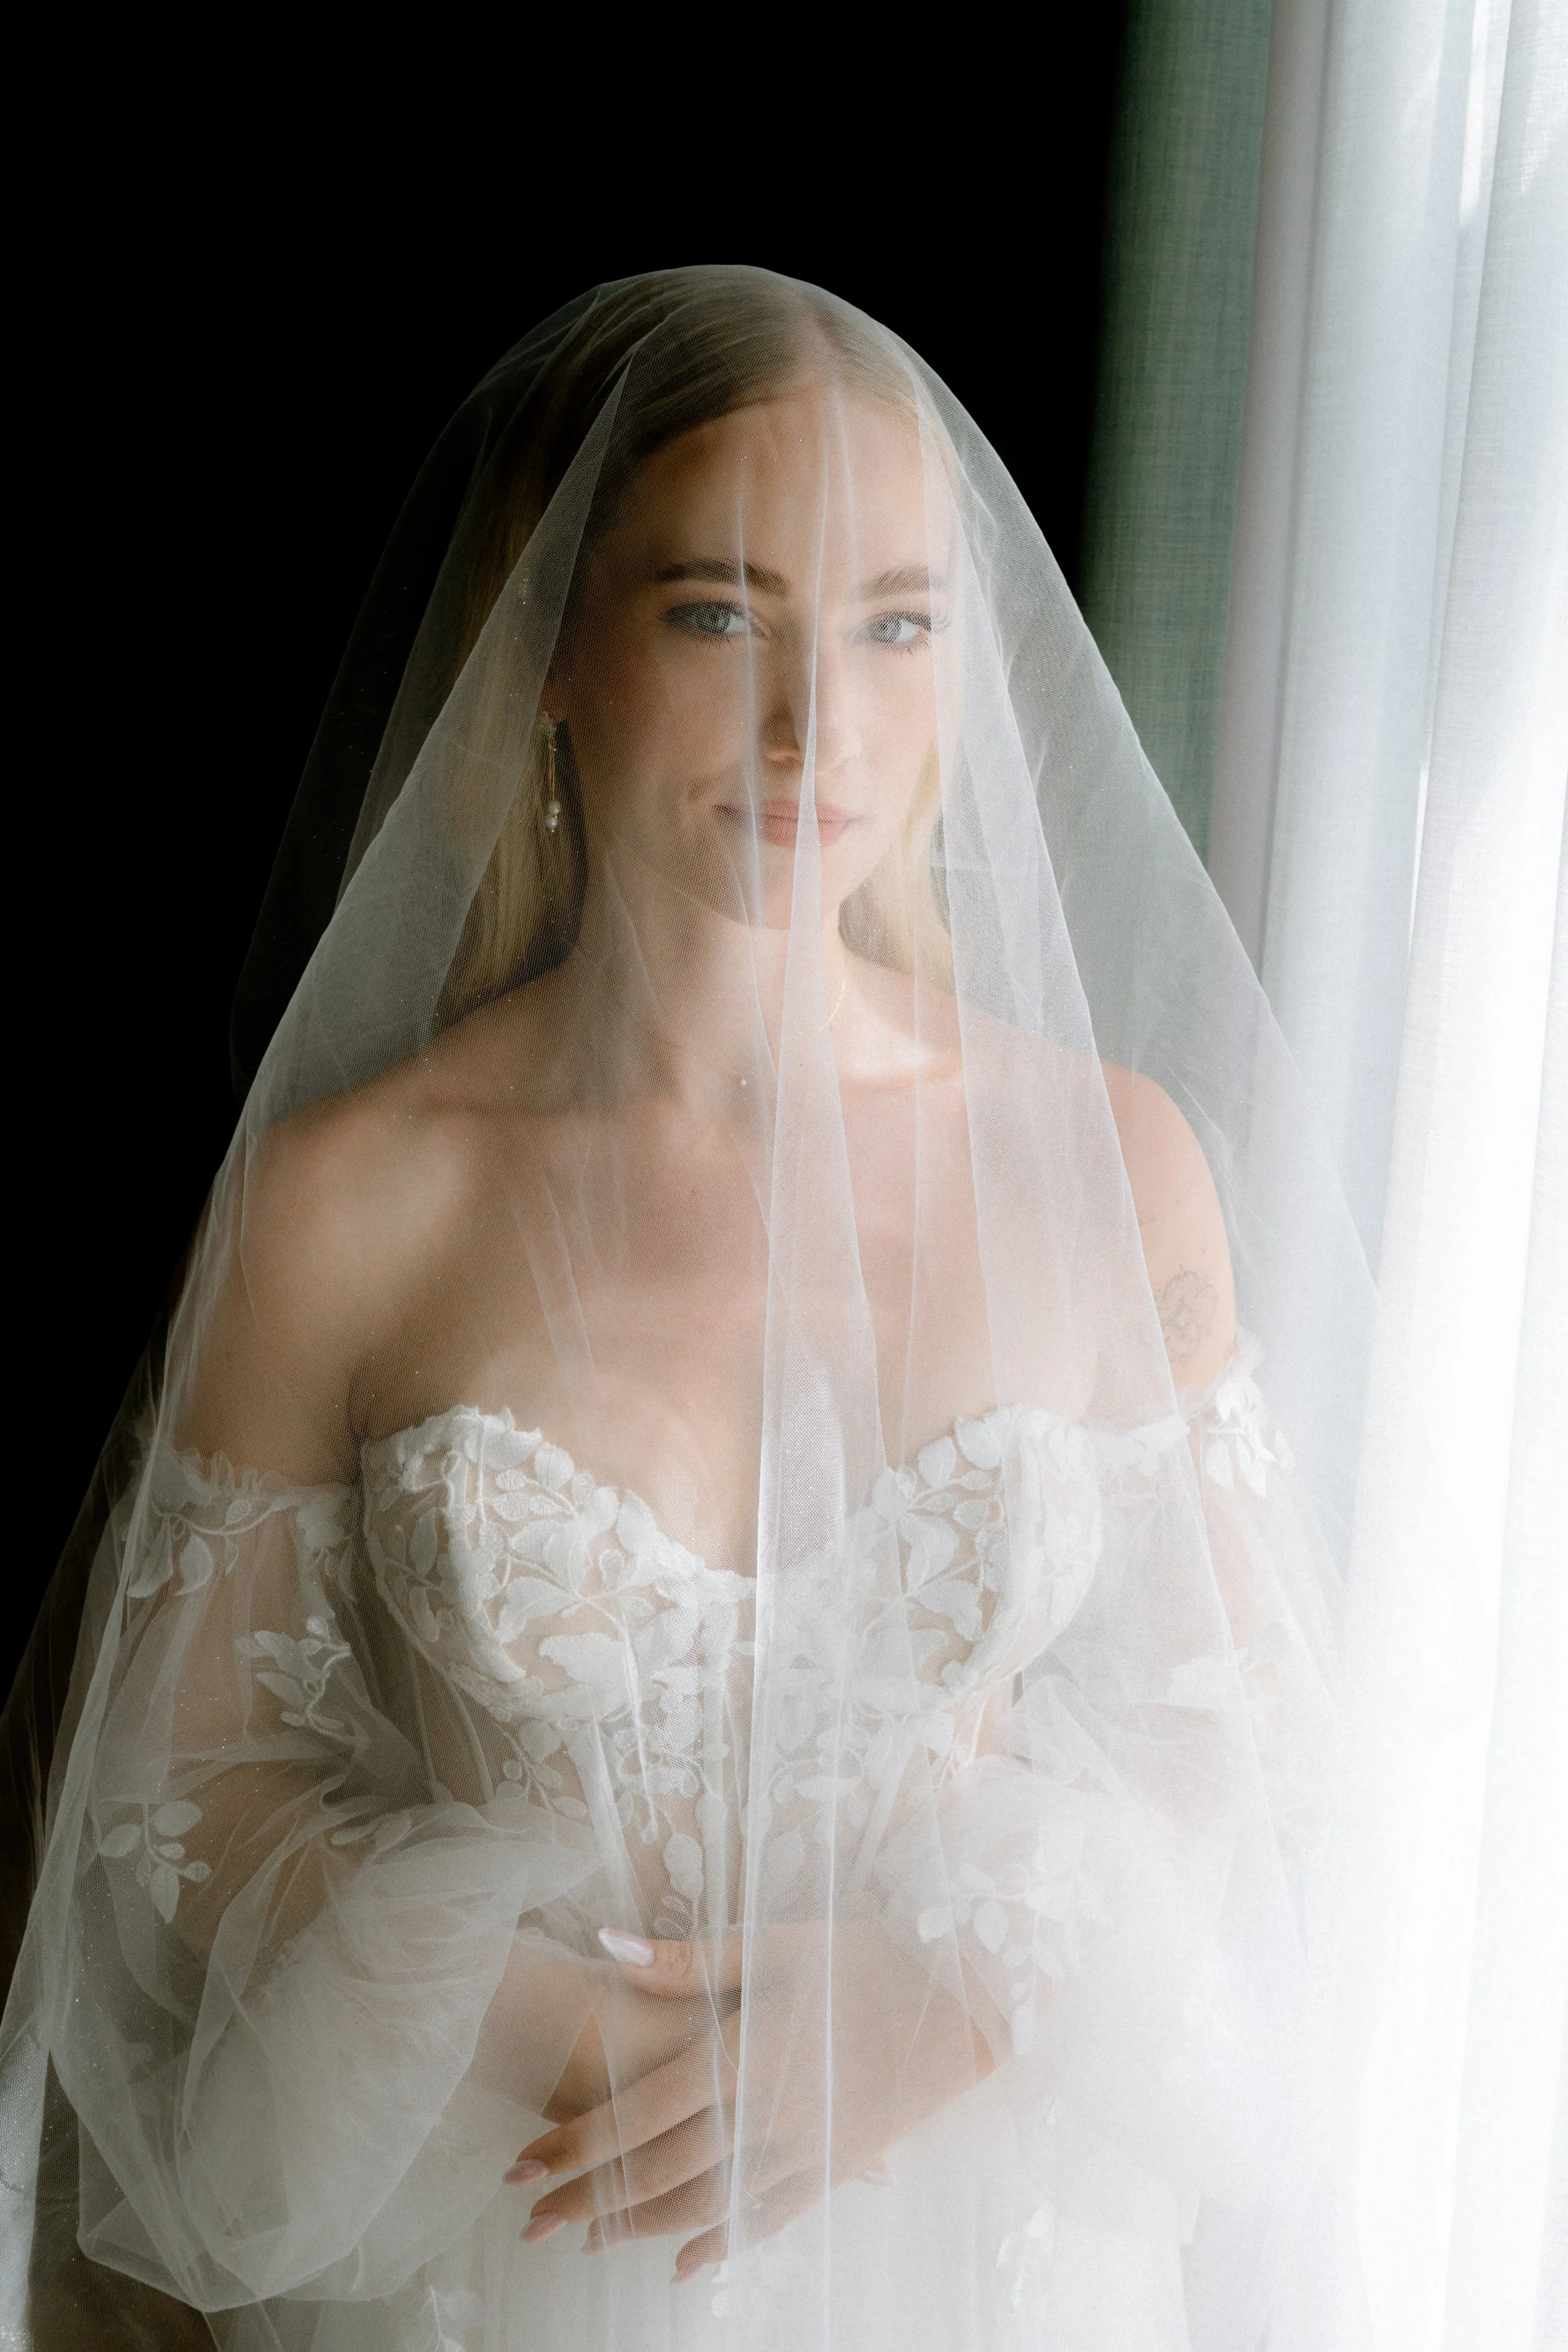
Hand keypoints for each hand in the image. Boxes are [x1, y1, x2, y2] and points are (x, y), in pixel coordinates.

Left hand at [508, 1919, 993, 2279]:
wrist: (962, 2002)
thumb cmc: (866, 1958)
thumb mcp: (778, 1942)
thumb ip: (691, 1959)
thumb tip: (610, 1946)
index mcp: (742, 2054)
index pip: (636, 2114)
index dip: (575, 2142)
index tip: (522, 2163)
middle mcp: (764, 2115)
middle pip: (656, 2172)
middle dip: (587, 2199)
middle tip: (530, 2220)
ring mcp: (800, 2150)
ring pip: (702, 2206)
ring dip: (638, 2227)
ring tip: (584, 2239)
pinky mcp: (832, 2169)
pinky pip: (766, 2221)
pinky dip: (720, 2245)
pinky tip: (685, 2263)